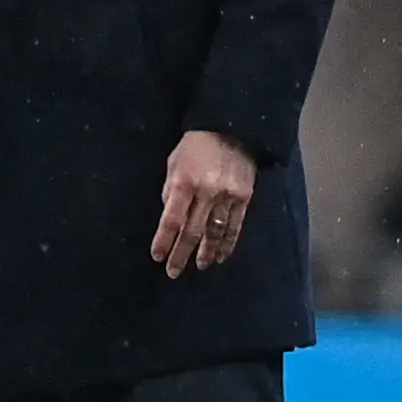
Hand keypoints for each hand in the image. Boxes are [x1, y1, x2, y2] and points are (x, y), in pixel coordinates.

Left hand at [151, 129, 257, 277]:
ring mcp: (228, 196)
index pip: (172, 219)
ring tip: (199, 266)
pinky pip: (235, 226)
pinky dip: (227, 243)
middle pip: (192, 231)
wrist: (232, 130)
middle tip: (173, 272)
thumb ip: (170, 192)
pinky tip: (221, 255)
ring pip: (215, 232)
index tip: (157, 256)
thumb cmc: (195, 148)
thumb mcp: (174, 165)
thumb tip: (170, 220)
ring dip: (206, 252)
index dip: (164, 240)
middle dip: (182, 254)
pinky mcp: (245, 197)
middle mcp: (207, 192)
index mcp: (185, 183)